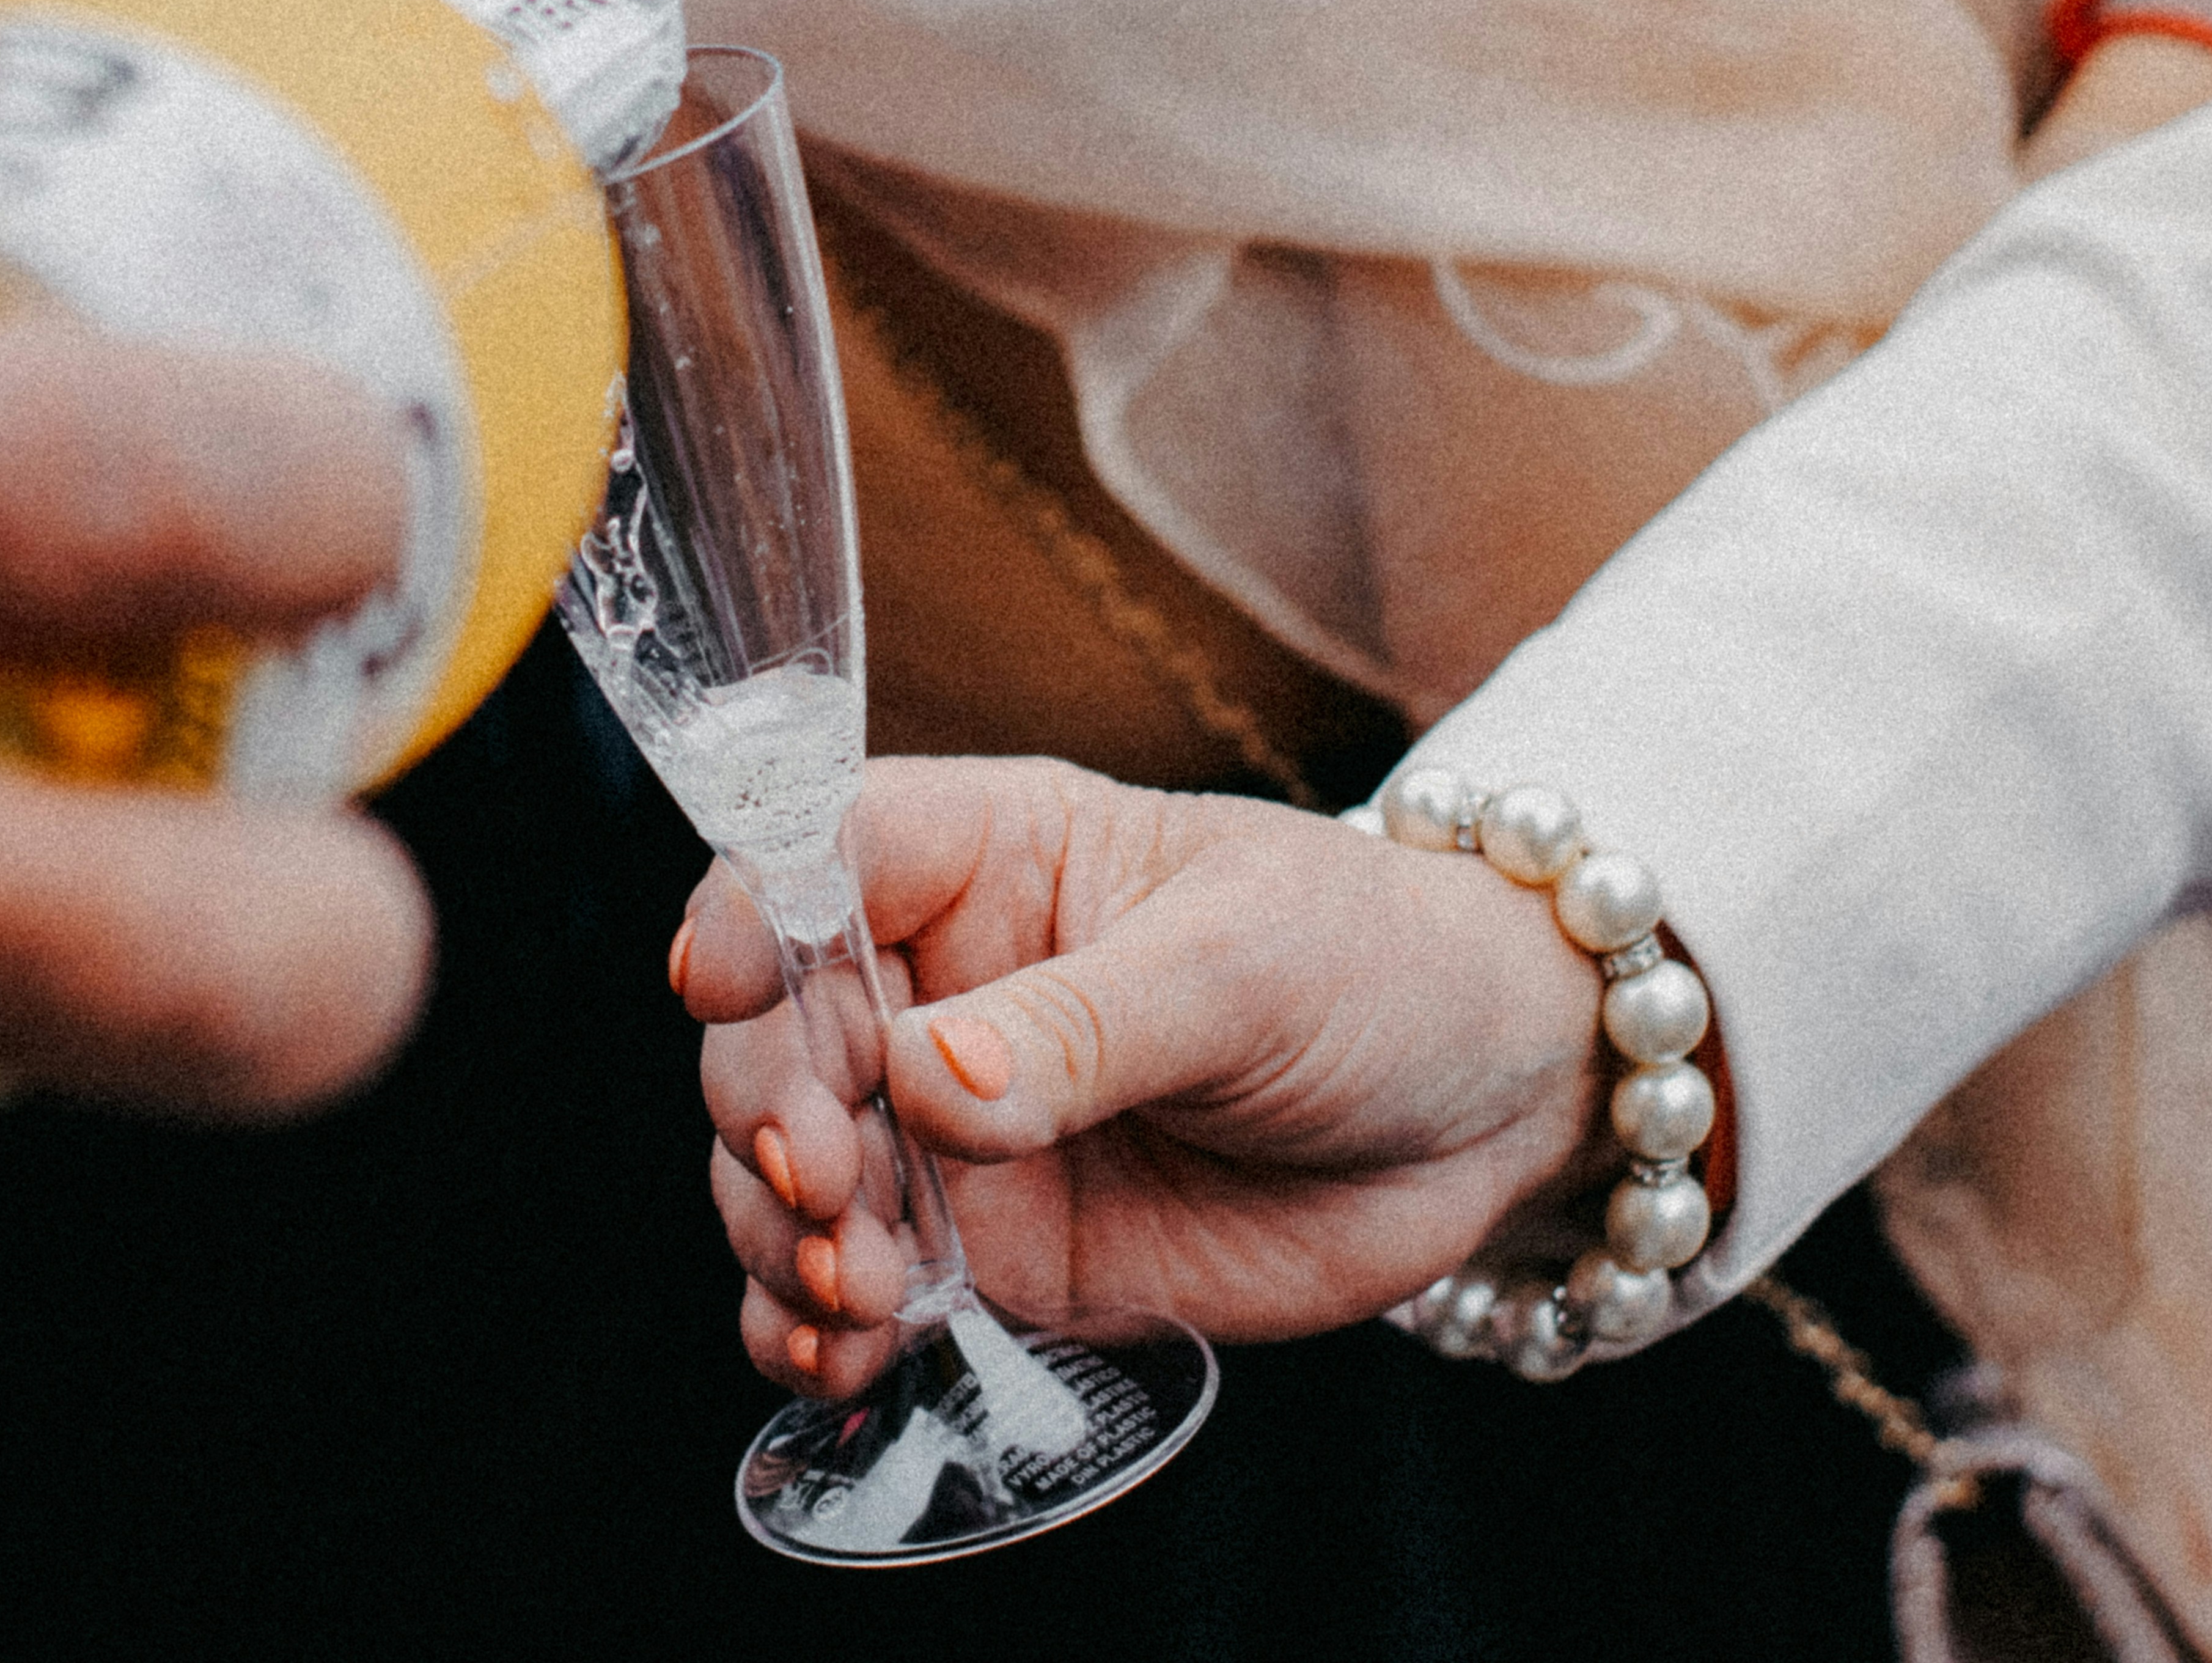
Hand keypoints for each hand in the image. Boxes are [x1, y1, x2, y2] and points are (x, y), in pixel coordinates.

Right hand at [681, 757, 1602, 1396]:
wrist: (1489, 1107)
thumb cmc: (1375, 967)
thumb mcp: (1243, 966)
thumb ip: (1083, 1025)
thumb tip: (931, 1075)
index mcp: (987, 858)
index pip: (808, 856)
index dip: (744, 917)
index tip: (722, 990)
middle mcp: (939, 985)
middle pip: (769, 1029)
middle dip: (763, 1111)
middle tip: (825, 1189)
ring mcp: (949, 1127)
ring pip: (784, 1172)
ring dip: (780, 1236)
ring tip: (853, 1292)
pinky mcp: (987, 1249)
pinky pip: (853, 1292)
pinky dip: (813, 1329)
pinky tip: (834, 1355)